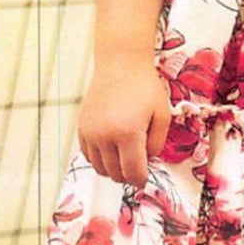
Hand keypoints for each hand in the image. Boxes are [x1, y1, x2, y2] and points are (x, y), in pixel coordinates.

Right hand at [77, 61, 170, 186]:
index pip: (133, 173)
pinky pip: (89, 156)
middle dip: (128, 175)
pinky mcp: (81, 128)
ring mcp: (90, 133)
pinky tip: (112, 148)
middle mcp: (105, 136)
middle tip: (138, 165)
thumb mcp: (162, 115)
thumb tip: (147, 161)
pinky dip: (100, 158)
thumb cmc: (144, 87)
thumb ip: (158, 144)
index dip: (141, 180)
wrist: (120, 64)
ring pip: (100, 168)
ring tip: (125, 156)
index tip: (145, 177)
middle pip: (115, 174)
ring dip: (113, 169)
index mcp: (128, 133)